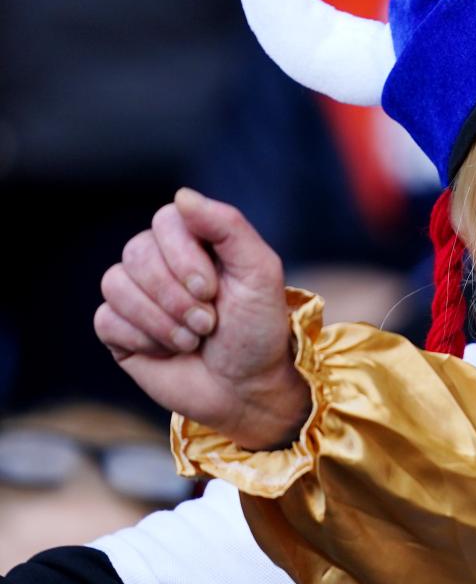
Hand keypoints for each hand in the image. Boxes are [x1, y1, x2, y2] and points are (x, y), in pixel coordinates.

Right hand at [94, 189, 307, 449]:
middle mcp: (161, 262)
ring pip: (115, 284)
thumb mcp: (260, 273)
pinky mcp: (119, 330)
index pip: (166, 221)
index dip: (183, 256)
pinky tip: (169, 351)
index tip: (212, 289)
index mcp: (196, 242)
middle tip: (208, 323)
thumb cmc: (259, 329)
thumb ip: (228, 226)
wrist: (248, 388)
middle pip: (136, 252)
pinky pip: (107, 319)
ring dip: (161, 319)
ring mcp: (137, 295)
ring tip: (194, 339)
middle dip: (176, 295)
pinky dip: (143, 338)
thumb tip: (182, 195)